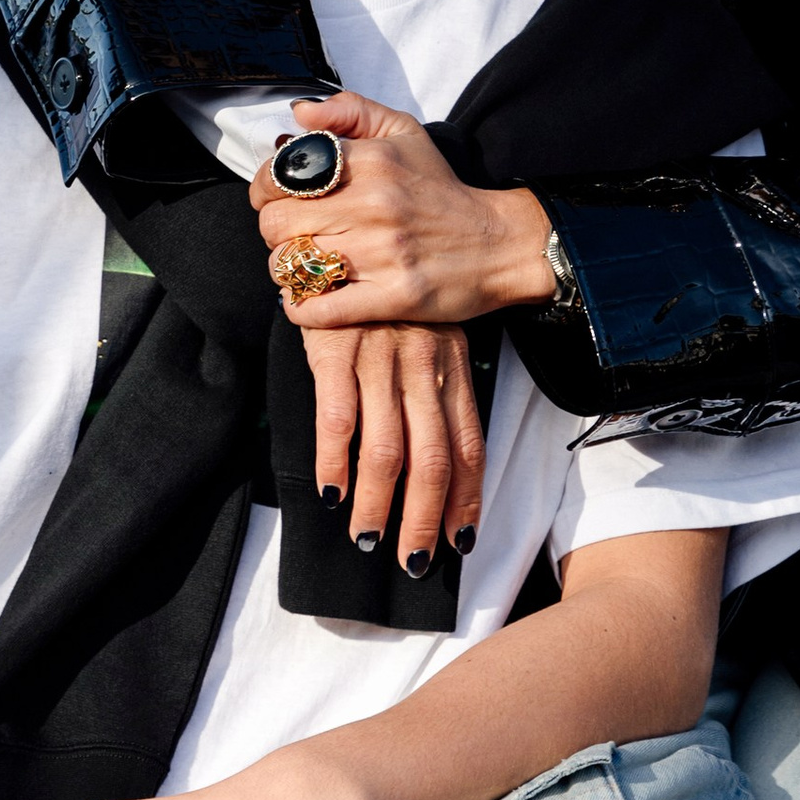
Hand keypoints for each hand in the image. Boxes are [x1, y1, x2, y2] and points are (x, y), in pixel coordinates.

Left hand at [252, 92, 557, 329]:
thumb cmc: (443, 190)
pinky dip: (300, 308)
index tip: (273, 200)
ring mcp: (382, 254)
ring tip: (301, 268)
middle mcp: (374, 204)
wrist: (499, 243)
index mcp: (371, 161)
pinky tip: (307, 300)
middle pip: (277, 223)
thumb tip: (298, 114)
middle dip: (273, 232)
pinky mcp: (392, 297)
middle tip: (291, 236)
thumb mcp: (404, 133)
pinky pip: (317, 308)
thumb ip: (350, 112)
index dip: (264, 190)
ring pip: (290, 266)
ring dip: (286, 271)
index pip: (281, 174)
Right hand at [298, 322, 486, 567]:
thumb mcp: (430, 337)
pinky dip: (335, 463)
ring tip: (369, 538)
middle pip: (433, 459)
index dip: (467, 497)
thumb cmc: (390, 301)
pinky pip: (338, 419)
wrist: (348, 239)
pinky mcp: (335, 351)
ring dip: (379, 503)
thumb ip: (437, 393)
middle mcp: (422, 366)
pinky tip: (331, 493)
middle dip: (424, 518)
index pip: (468, 443)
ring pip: (387, 449)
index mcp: (452, 365)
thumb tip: (437, 469)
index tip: (460, 540)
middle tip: (411, 561)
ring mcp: (379, 359)